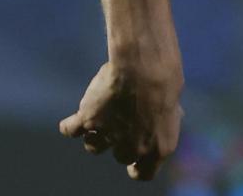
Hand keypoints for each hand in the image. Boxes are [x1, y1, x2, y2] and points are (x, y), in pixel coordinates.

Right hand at [59, 56, 183, 180]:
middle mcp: (133, 147)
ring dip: (95, 134)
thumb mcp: (173, 106)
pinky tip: (71, 122)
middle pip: (120, 156)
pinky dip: (69, 126)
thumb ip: (162, 122)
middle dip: (120, 141)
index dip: (137, 167)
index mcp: (158, 148)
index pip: (144, 174)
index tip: (133, 163)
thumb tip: (164, 120)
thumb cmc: (164, 82)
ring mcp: (109, 135)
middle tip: (123, 118)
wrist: (146, 68)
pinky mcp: (89, 120)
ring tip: (101, 116)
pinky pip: (70, 130)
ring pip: (94, 147)